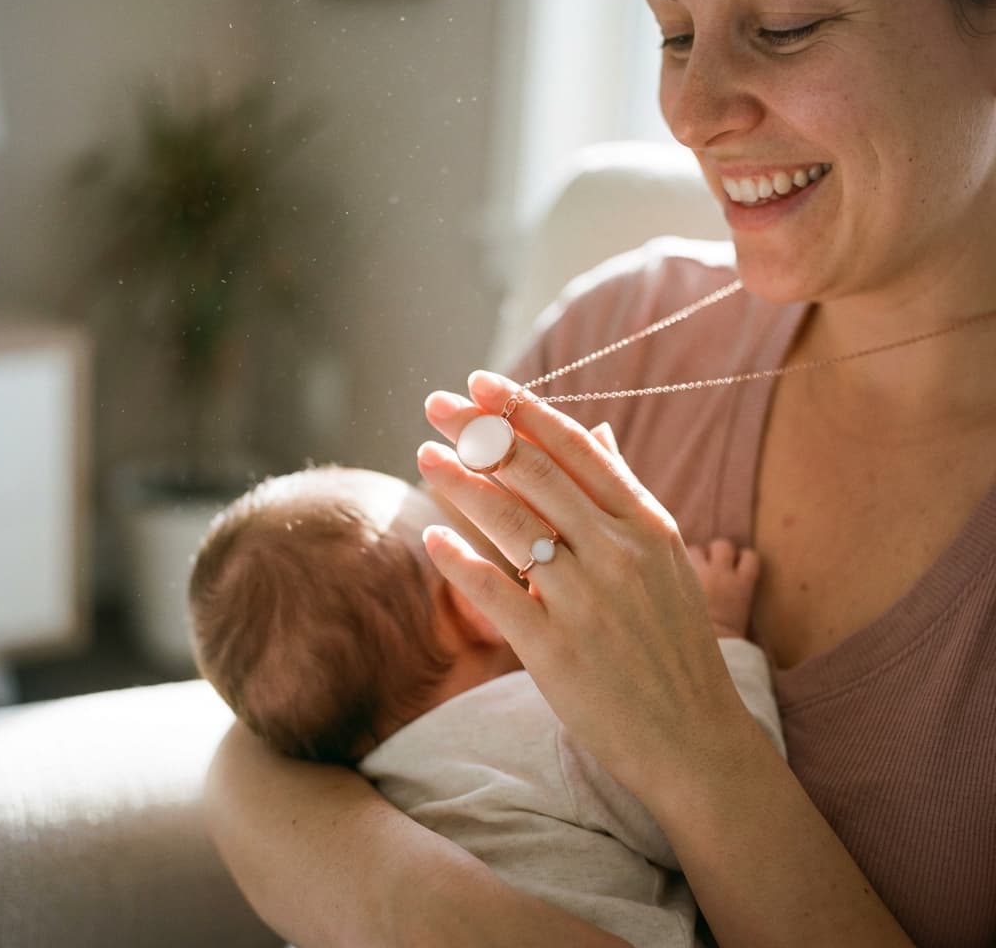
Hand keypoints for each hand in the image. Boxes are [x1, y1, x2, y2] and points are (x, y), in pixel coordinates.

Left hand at [418, 370, 747, 811]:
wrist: (695, 736)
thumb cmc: (674, 642)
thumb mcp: (665, 558)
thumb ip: (624, 493)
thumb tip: (597, 430)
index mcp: (646, 524)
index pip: (575, 449)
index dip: (524, 410)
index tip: (482, 382)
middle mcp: (618, 553)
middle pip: (536, 474)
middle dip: (480, 431)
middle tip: (436, 404)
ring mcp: (587, 601)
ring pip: (510, 523)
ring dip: (460, 482)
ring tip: (424, 455)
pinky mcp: (556, 650)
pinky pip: (495, 592)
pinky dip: (460, 560)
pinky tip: (434, 536)